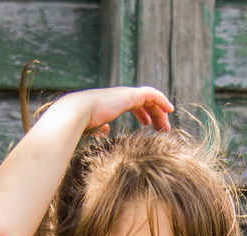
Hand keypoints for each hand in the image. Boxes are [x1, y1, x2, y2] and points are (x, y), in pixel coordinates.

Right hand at [58, 86, 173, 135]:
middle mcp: (121, 95)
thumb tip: (106, 130)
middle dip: (156, 114)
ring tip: (166, 127)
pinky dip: (162, 100)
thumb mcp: (94, 127)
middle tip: (163, 129)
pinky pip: (152, 95)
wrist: (77, 113)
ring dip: (160, 112)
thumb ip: (101, 127)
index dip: (144, 114)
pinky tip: (169, 110)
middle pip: (145, 102)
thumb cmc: (82, 123)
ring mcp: (126, 94)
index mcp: (114, 102)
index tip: (150, 125)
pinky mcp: (130, 95)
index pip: (135, 104)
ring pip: (150, 99)